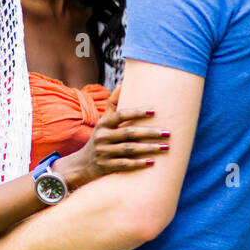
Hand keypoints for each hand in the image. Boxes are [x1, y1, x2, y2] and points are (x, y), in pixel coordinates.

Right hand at [54, 84, 169, 188]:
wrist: (82, 164)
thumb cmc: (100, 139)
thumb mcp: (103, 122)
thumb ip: (113, 104)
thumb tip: (122, 83)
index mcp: (103, 124)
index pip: (121, 115)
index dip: (137, 113)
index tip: (154, 112)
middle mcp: (102, 137)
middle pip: (129, 133)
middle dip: (150, 133)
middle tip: (168, 133)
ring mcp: (103, 152)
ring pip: (129, 149)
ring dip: (149, 148)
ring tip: (165, 147)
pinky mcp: (105, 166)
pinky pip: (124, 164)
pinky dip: (138, 163)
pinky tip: (152, 162)